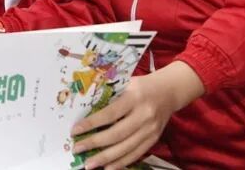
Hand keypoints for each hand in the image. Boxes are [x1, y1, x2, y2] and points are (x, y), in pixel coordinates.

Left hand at [71, 61, 204, 169]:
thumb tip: (84, 110)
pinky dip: (121, 163)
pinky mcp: (154, 139)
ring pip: (126, 148)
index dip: (91, 124)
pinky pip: (136, 154)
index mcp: (134, 97)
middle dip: (95, 144)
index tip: (75, 131)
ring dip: (105, 159)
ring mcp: (150, 130)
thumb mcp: (125, 83)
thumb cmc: (141, 85)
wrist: (169, 91)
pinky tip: (107, 168)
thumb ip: (109, 96)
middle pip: (117, 134)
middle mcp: (144, 115)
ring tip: (88, 165)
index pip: (110, 114)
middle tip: (77, 149)